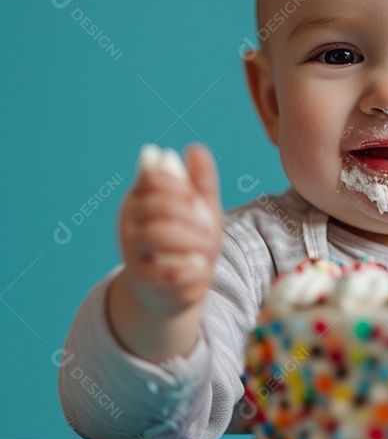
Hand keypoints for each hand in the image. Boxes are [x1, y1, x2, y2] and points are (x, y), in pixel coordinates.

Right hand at [116, 143, 222, 316]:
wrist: (171, 290)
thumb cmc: (187, 242)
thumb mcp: (200, 209)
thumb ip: (200, 180)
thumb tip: (195, 148)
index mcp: (141, 199)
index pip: (155, 178)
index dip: (182, 187)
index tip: (195, 200)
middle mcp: (130, 223)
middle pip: (159, 205)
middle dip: (191, 215)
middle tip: (206, 228)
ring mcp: (133, 252)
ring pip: (159, 234)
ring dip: (192, 240)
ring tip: (205, 249)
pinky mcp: (144, 282)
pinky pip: (168, 272)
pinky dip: (190, 270)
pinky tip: (197, 268)